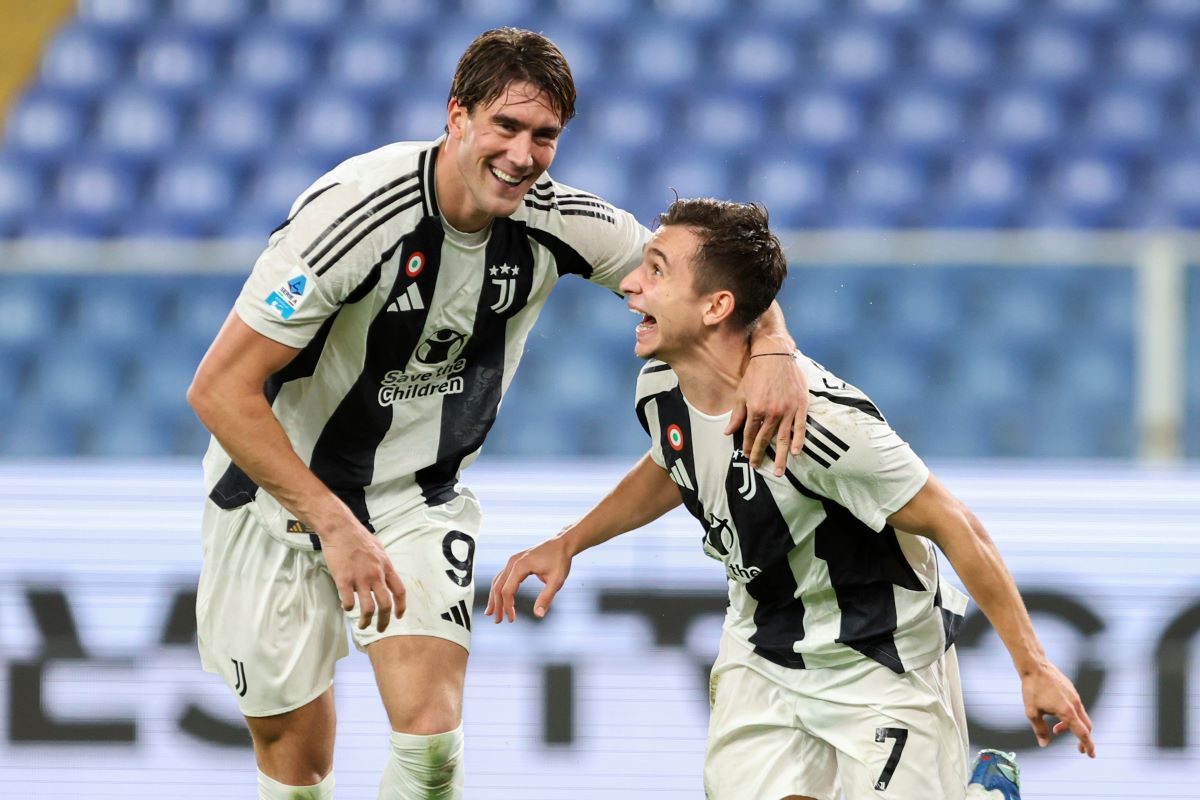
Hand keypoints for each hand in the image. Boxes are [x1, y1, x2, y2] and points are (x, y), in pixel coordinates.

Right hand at [319, 524, 405, 632]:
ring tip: (362, 626)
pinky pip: (348, 601)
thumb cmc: (358, 536)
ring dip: (366, 621)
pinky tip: (347, 608)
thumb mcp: (379, 548)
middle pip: (385, 605)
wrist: (340, 528)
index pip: (400, 591)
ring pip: (368, 608)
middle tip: (381, 629)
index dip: (401, 607)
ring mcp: (360, 578)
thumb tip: (383, 573)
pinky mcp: (344, 580)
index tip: (398, 616)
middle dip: (384, 621)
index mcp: (386, 567)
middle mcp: (376, 575)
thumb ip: (382, 564)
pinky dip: (348, 609)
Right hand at [486, 535, 572, 622]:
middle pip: (498, 586)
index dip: (507, 607)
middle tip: (498, 621)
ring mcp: (513, 560)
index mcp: (520, 566)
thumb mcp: (556, 581)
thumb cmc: (560, 560)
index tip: (512, 619)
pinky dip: (499, 588)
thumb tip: (538, 614)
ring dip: (494, 598)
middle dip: (497, 605)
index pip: (507, 590)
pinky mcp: (515, 561)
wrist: (562, 543)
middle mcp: (513, 562)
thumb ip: (546, 598)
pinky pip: (502, 576)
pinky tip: (499, 598)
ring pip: (497, 581)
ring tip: (492, 612)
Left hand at [725, 352, 807, 475]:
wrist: (775, 355)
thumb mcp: (742, 393)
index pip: (750, 434)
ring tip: (779, 471)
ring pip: (783, 438)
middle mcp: (771, 413)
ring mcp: (788, 410)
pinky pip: (800, 427)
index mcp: (755, 409)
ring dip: (780, 456)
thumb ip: (737, 415)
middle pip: (765, 439)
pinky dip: (798, 441)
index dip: (748, 446)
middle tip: (757, 467)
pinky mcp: (801, 406)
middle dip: (760, 455)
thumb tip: (728, 432)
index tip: (747, 456)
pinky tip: (796, 453)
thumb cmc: (756, 373)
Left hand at [1021, 661, 1095, 756]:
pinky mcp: (1071, 689)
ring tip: (1056, 730)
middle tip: (1079, 749)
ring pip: (1080, 716)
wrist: (1034, 665)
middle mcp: (1075, 704)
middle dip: (1084, 739)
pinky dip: (1070, 716)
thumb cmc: (1032, 688)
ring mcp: (1075, 696)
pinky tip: (1055, 714)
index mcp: (1067, 712)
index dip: (1088, 746)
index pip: (1082, 733)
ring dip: (1072, 726)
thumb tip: (1044, 744)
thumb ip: (1040, 729)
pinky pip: (1076, 707)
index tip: (1091, 755)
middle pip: (1086, 726)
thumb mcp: (1032, 712)